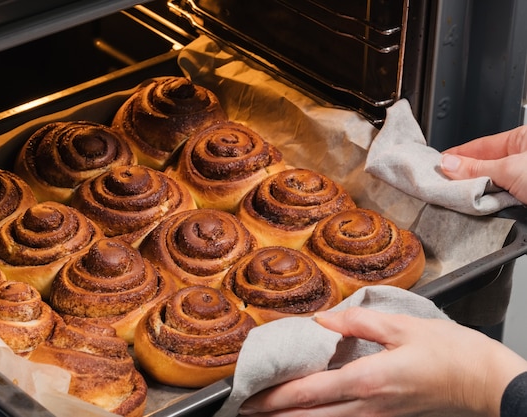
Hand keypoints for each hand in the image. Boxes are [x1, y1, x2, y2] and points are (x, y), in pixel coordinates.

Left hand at [238, 307, 526, 416]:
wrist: (483, 381)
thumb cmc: (448, 352)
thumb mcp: (402, 326)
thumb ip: (357, 322)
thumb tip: (322, 319)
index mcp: (368, 380)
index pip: (310, 393)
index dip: (277, 398)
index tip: (251, 397)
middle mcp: (368, 404)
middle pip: (311, 416)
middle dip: (276, 415)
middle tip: (247, 409)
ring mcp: (377, 414)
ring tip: (269, 412)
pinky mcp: (386, 415)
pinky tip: (310, 411)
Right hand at [440, 125, 526, 204]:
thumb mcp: (511, 169)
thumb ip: (477, 168)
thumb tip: (449, 163)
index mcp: (523, 139)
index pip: (482, 145)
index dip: (458, 154)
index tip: (440, 162)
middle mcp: (524, 158)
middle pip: (484, 166)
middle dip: (465, 176)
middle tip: (444, 183)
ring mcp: (524, 179)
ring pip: (491, 185)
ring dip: (477, 193)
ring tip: (459, 197)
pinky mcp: (522, 200)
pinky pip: (499, 200)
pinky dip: (489, 205)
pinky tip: (476, 207)